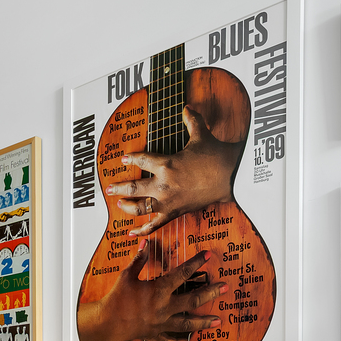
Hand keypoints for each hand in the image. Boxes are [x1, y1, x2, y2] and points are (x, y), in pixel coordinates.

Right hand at [78, 248, 224, 340]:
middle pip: (192, 300)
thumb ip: (139, 259)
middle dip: (211, 293)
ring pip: (187, 323)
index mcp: (158, 290)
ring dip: (203, 322)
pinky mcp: (154, 334)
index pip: (181, 274)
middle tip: (225, 288)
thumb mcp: (126, 275)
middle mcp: (164, 307)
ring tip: (218, 321)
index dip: (195, 263)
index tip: (207, 255)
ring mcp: (161, 323)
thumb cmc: (115, 298)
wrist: (105, 322)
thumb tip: (146, 242)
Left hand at [107, 106, 243, 235]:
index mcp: (166, 164)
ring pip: (139, 208)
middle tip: (109, 189)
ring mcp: (167, 201)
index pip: (141, 160)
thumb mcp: (202, 135)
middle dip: (118, 188)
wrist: (231, 176)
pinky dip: (142, 231)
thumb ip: (191, 120)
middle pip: (132, 188)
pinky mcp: (175, 213)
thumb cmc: (216, 156)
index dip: (130, 159)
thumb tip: (187, 107)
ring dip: (126, 207)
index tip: (123, 159)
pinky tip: (131, 233)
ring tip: (119, 204)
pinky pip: (154, 225)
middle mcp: (163, 185)